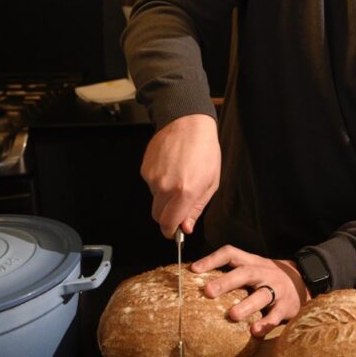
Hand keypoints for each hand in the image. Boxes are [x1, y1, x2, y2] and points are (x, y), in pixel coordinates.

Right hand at [141, 113, 220, 237]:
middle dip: (167, 217)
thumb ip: (196, 208)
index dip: (171, 232)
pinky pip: (150, 184)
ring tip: (178, 178)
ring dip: (164, 197)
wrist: (187, 123)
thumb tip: (186, 227)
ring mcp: (152, 177)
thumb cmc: (204, 150)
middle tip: (179, 207)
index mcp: (185, 192)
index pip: (169, 224)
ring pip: (155, 199)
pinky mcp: (145, 169)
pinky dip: (159, 182)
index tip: (175, 233)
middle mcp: (165, 186)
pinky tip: (170, 169)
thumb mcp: (211, 183)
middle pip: (157, 216)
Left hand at [190, 245, 309, 337]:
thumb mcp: (252, 269)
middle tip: (208, 291)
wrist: (303, 281)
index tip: (194, 270)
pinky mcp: (286, 306)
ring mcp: (277, 289)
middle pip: (246, 273)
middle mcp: (264, 273)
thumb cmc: (267, 278)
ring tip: (233, 315)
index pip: (231, 253)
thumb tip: (195, 279)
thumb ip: (231, 273)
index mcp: (252, 262)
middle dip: (226, 282)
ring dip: (247, 305)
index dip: (212, 259)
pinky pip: (276, 315)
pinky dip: (266, 323)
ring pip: (262, 295)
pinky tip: (255, 332)